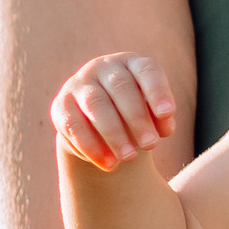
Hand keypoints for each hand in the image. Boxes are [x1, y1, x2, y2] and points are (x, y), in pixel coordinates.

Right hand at [53, 51, 175, 170]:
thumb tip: (165, 128)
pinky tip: (109, 164)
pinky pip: (74, 124)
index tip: (167, 113)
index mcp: (132, 64)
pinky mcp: (61, 105)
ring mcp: (79, 83)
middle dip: (137, 118)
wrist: (100, 128)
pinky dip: (92, 146)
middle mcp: (103, 67)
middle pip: (121, 88)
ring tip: (130, 158)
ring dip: (114, 133)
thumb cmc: (136, 117)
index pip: (146, 71)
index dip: (157, 91)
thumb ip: (162, 120)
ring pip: (96, 105)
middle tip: (151, 144)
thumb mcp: (152, 116)